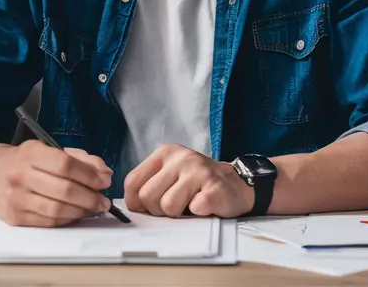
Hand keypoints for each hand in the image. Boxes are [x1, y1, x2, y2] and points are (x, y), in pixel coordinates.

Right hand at [0, 140, 113, 226]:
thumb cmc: (23, 162)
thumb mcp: (47, 150)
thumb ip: (79, 158)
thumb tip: (104, 173)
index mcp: (30, 153)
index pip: (65, 165)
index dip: (89, 175)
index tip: (104, 181)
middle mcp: (20, 175)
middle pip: (64, 190)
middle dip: (90, 197)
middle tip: (104, 201)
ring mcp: (16, 198)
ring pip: (57, 210)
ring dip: (82, 212)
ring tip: (93, 209)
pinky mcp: (15, 217)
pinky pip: (49, 222)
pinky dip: (67, 220)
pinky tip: (76, 214)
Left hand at [124, 144, 253, 217]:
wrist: (237, 184)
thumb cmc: (198, 183)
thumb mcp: (171, 174)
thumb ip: (149, 184)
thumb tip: (131, 207)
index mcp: (165, 153)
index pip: (132, 182)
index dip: (135, 203)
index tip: (147, 208)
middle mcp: (181, 158)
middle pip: (148, 197)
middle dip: (158, 211)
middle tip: (175, 206)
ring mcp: (198, 171)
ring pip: (168, 206)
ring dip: (178, 214)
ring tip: (190, 205)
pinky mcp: (214, 188)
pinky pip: (193, 210)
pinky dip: (197, 214)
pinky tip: (204, 205)